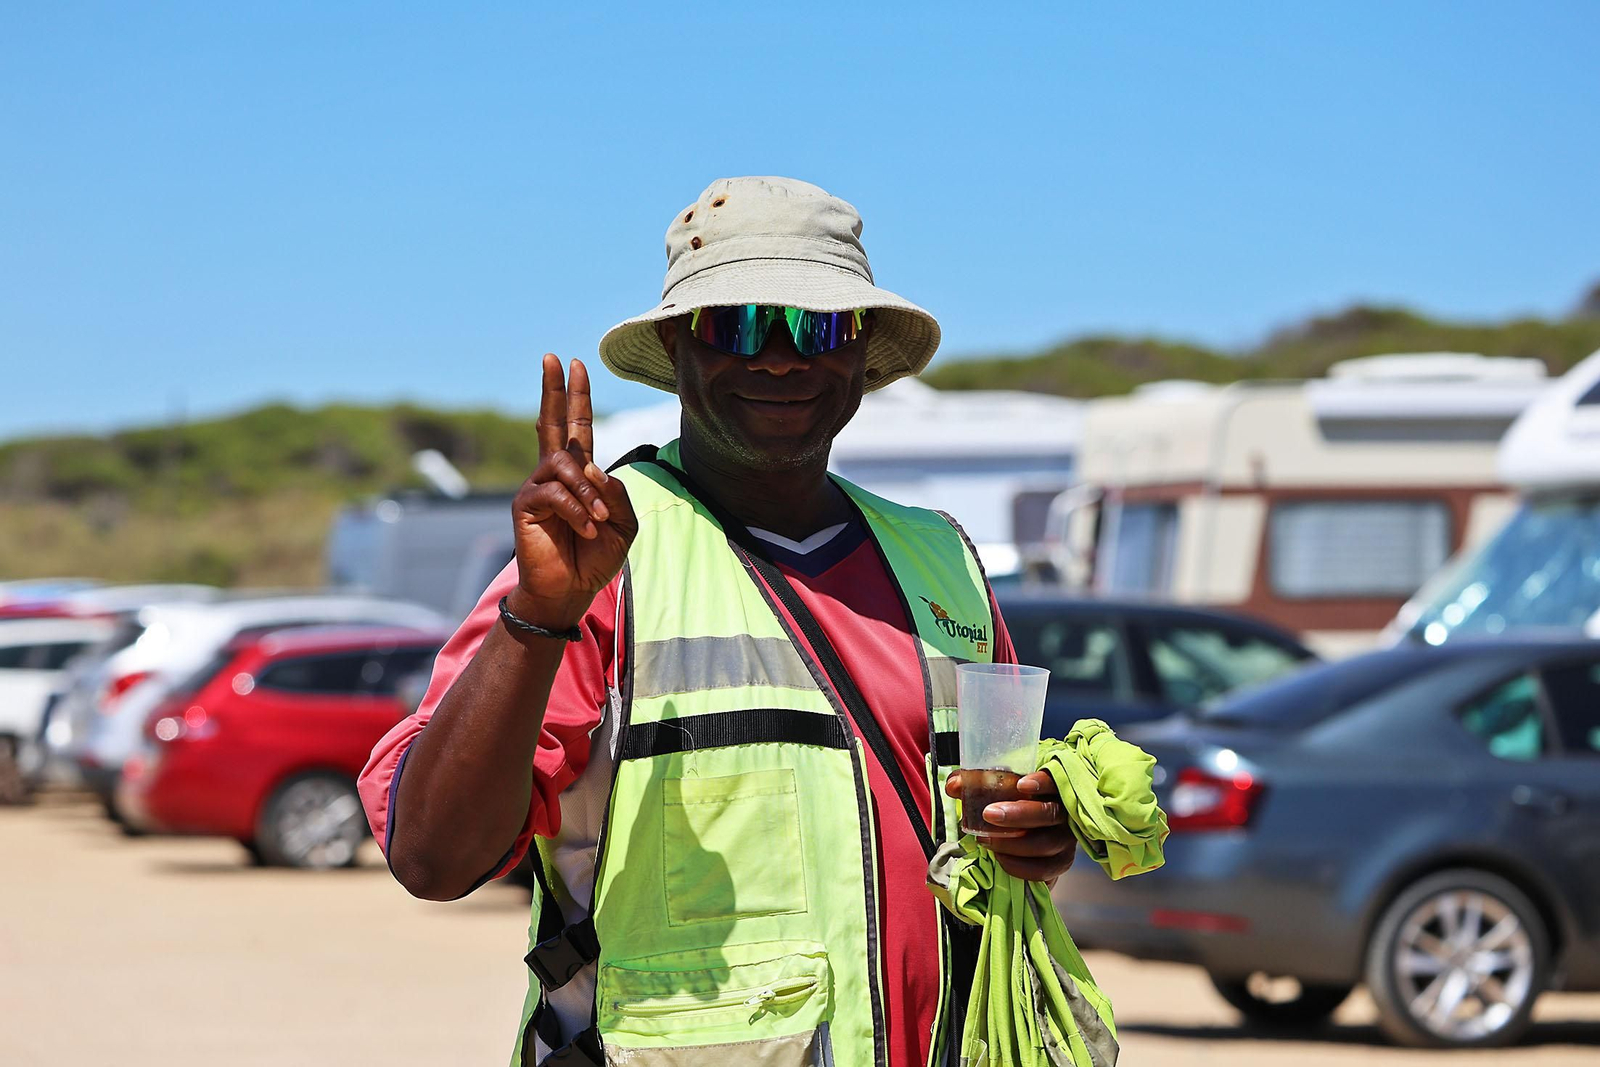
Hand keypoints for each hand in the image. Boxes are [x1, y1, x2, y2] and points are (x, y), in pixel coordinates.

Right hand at [509, 355, 637, 629]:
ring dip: (587, 491)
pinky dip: (577, 510)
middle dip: (554, 389)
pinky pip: (555, 493)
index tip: (575, 364)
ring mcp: (538, 487)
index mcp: (580, 474)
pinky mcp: (525, 505)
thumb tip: (593, 468)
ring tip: (598, 520)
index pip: (577, 427)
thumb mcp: (622, 523)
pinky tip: (586, 529)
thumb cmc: (595, 556)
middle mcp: (555, 474)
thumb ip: (617, 492)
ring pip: (564, 464)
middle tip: (552, 357)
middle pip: (552, 422)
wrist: (571, 590)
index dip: (577, 397)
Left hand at [944, 770, 1076, 884]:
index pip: (1055, 780)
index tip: (1021, 784)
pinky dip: (1019, 866)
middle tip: (989, 814)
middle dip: (1019, 814)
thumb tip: (954, 787)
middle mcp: (1064, 813)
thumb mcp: (992, 791)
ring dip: (1013, 843)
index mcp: (1051, 788)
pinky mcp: (1060, 863)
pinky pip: (1044, 869)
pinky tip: (1000, 858)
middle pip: (1050, 813)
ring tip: (985, 840)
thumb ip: (973, 785)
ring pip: (1046, 843)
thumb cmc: (1007, 806)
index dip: (1042, 782)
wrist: (1019, 840)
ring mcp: (1065, 839)